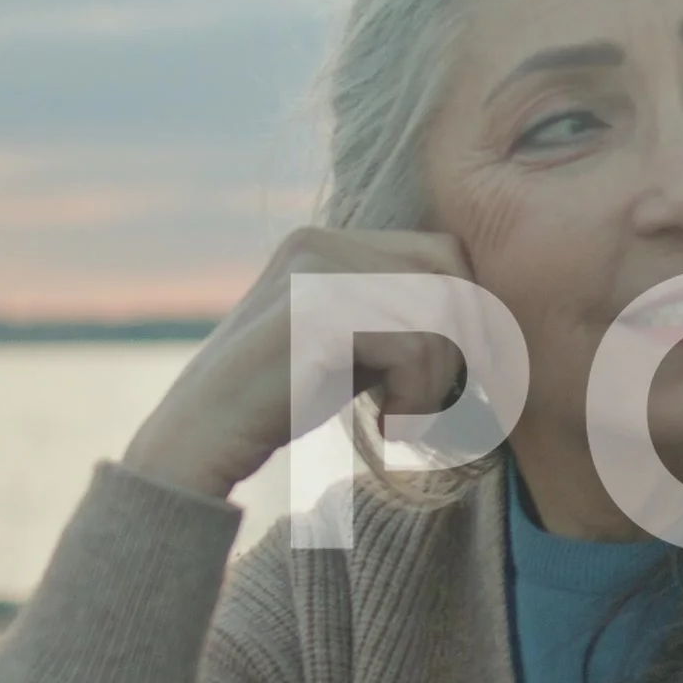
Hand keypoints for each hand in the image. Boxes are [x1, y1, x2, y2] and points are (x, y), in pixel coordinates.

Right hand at [120, 225, 473, 499]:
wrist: (195, 443)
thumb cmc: (279, 402)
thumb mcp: (350, 343)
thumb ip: (399, 315)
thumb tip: (487, 318)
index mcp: (328, 240)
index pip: (444, 253)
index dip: (469, 317)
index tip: (461, 380)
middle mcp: (320, 240)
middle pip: (451, 275)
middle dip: (464, 346)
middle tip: (438, 405)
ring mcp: (312, 271)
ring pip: (440, 311)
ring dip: (439, 382)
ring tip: (405, 421)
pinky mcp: (312, 313)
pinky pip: (414, 345)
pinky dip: (418, 398)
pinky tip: (388, 427)